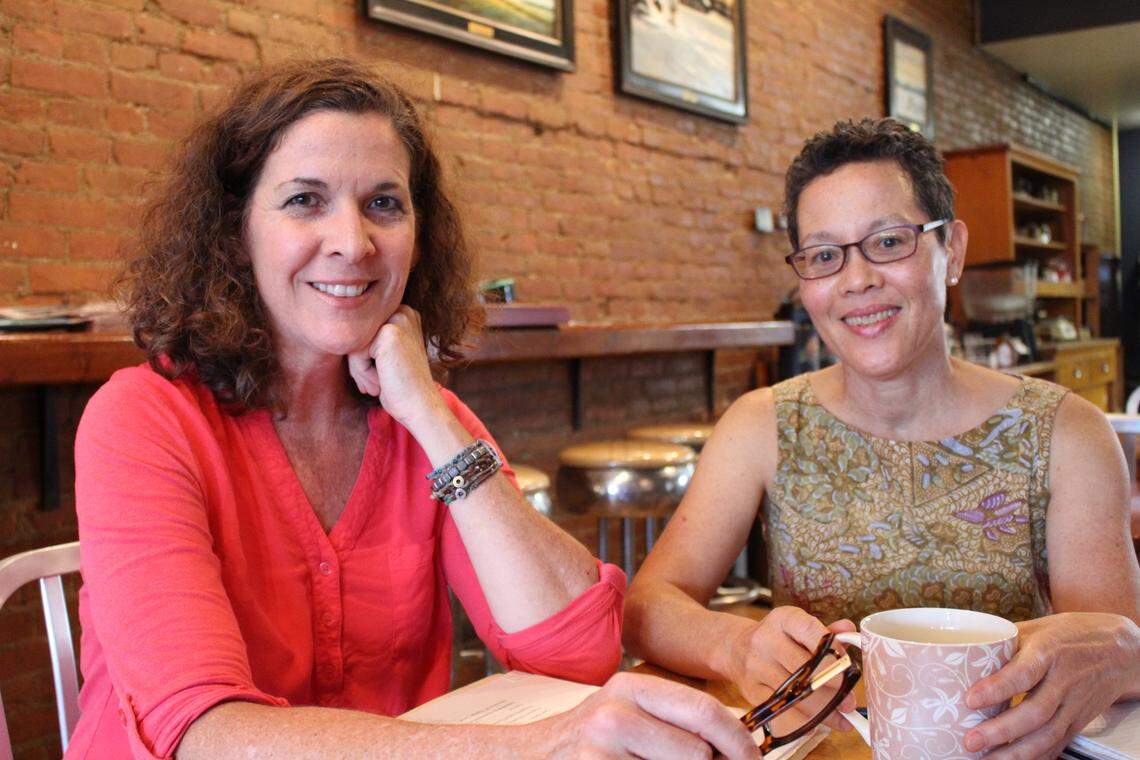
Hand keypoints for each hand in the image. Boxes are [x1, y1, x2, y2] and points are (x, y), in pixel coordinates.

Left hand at [346, 306, 446, 430]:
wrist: (420, 407)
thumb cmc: (402, 387)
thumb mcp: (387, 356)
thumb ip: (370, 339)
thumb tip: (340, 334)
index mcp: (404, 314)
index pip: (364, 331)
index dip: (363, 357)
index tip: (375, 377)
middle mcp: (403, 312)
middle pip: (358, 335)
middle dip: (359, 363)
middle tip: (372, 386)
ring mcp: (398, 320)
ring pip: (354, 344)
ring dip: (359, 370)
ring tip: (375, 387)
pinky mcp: (389, 333)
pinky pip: (356, 352)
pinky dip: (362, 373)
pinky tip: (379, 384)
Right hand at [542, 672, 757, 758]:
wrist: (529, 757)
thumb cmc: (589, 741)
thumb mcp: (629, 713)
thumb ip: (676, 721)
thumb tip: (737, 747)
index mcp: (629, 687)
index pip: (702, 709)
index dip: (738, 740)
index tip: (754, 758)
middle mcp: (614, 714)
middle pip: (697, 752)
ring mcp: (602, 752)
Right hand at [726, 606, 856, 734]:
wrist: (736, 648)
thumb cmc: (778, 638)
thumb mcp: (798, 627)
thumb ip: (826, 632)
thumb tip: (849, 630)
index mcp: (783, 619)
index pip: (811, 631)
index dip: (834, 651)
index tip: (849, 667)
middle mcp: (766, 639)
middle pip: (806, 668)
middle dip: (834, 689)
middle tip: (850, 703)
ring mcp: (757, 666)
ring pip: (797, 694)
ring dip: (823, 710)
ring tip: (842, 718)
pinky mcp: (752, 690)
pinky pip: (783, 710)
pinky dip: (804, 721)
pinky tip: (819, 724)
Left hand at [964, 612, 1139, 758]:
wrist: (1120, 650)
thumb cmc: (1070, 634)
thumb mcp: (1037, 628)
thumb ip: (1004, 642)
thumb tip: (964, 654)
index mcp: (1048, 652)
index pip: (1022, 673)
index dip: (996, 688)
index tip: (970, 699)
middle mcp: (1063, 681)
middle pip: (1034, 713)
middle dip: (1001, 731)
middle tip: (971, 740)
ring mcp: (1074, 704)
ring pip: (1047, 735)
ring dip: (1015, 753)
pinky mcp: (1079, 721)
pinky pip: (1058, 744)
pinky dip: (1037, 757)